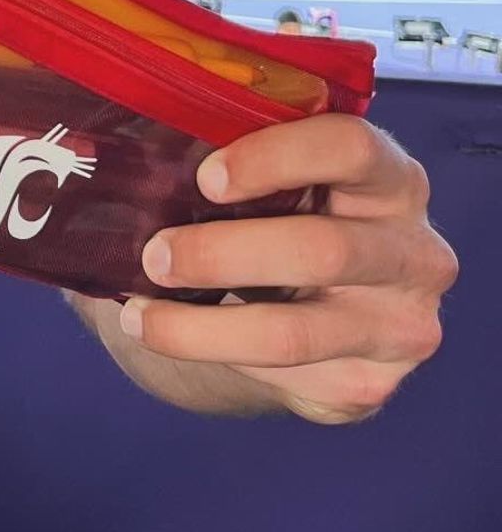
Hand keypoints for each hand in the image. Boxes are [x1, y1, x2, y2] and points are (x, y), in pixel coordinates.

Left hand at [120, 115, 458, 424]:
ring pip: (293, 333)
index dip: (275, 157)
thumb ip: (229, 164)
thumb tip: (116, 160)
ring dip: (200, 327)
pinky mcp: (369, 383)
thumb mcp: (274, 183)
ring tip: (137, 316)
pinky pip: (284, 376)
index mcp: (391, 177)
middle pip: (321, 251)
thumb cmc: (279, 220)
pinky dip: (216, 357)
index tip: (206, 178)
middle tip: (153, 256)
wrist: (313, 309)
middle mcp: (415, 252)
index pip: (350, 148)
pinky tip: (175, 339)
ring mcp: (400, 326)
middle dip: (221, 254)